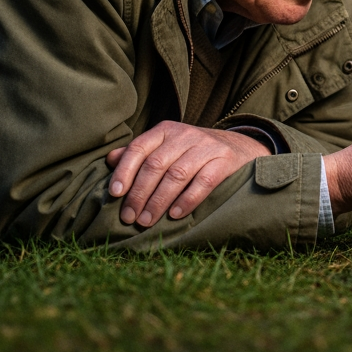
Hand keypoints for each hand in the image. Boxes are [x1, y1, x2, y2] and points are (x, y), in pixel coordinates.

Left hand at [106, 121, 270, 225]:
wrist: (241, 147)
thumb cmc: (194, 152)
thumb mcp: (167, 146)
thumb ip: (140, 152)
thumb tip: (110, 159)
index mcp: (166, 130)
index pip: (139, 148)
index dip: (125, 170)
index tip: (115, 193)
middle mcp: (185, 134)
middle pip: (156, 164)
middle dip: (139, 193)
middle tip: (129, 217)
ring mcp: (206, 147)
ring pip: (177, 174)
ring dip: (159, 201)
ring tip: (147, 221)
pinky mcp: (224, 160)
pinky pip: (203, 182)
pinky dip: (188, 200)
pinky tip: (176, 215)